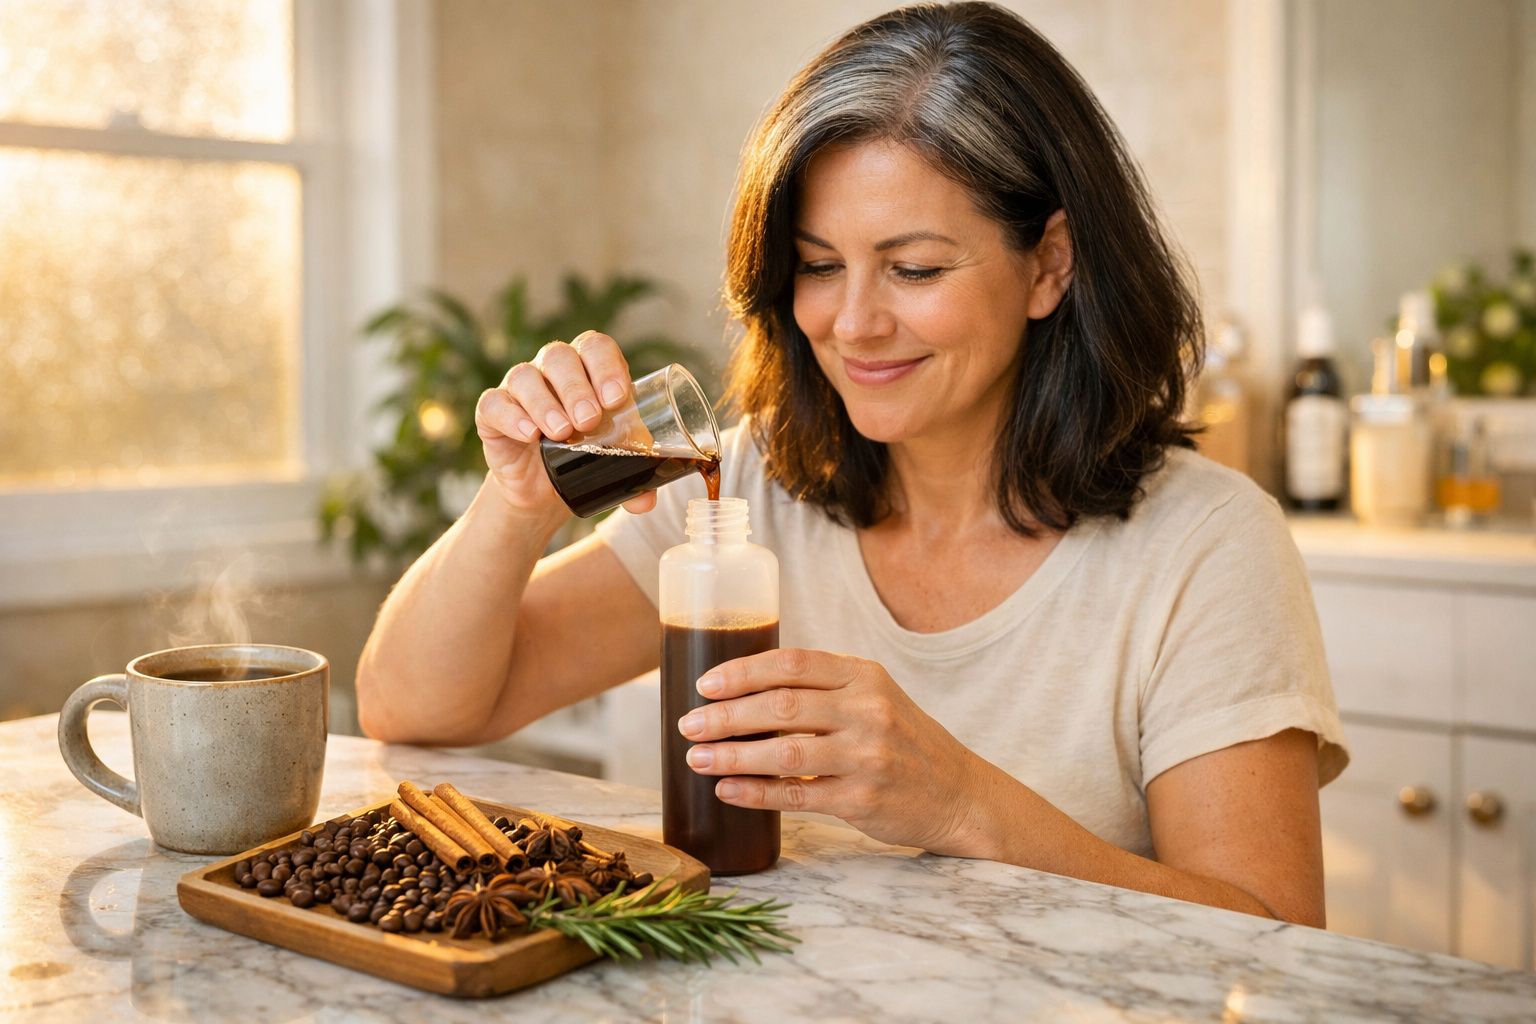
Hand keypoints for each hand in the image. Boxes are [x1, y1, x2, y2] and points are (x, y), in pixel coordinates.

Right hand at [473, 331, 656, 515]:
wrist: (543, 489)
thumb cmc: (586, 459)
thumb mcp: (615, 464)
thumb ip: (635, 478)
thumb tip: (646, 502)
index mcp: (588, 369)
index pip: (596, 348)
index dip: (606, 366)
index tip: (616, 398)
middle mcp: (551, 370)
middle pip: (559, 357)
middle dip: (576, 388)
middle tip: (589, 421)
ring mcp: (519, 388)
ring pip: (525, 376)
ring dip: (545, 404)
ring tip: (562, 433)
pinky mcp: (493, 412)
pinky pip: (494, 404)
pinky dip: (512, 417)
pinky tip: (529, 435)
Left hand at [676, 648, 985, 853]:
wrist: (959, 793)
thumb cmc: (903, 741)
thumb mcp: (874, 696)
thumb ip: (823, 688)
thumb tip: (742, 690)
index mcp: (864, 676)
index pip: (792, 664)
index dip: (742, 672)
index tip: (705, 684)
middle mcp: (867, 711)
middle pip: (781, 707)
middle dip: (726, 715)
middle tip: (688, 724)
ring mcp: (866, 757)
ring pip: (783, 753)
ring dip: (732, 756)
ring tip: (696, 758)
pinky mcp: (862, 800)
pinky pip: (797, 795)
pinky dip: (756, 793)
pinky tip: (727, 791)